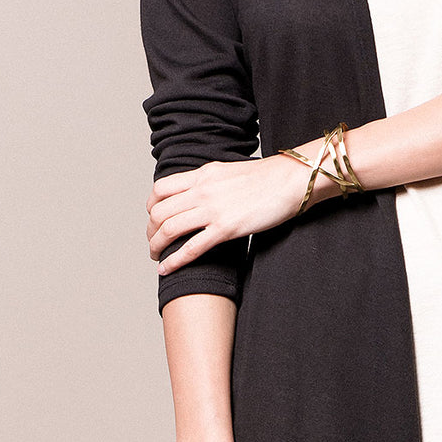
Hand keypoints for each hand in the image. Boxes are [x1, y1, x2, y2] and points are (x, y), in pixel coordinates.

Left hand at [147, 154, 307, 273]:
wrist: (291, 180)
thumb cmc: (268, 177)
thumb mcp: (229, 172)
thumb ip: (210, 182)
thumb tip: (199, 193)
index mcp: (202, 174)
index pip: (160, 189)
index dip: (151, 207)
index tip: (154, 219)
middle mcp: (202, 190)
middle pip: (159, 212)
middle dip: (150, 231)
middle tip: (153, 242)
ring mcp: (213, 210)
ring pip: (169, 229)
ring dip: (157, 246)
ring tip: (156, 256)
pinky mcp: (226, 228)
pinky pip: (191, 248)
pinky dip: (174, 261)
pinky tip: (166, 269)